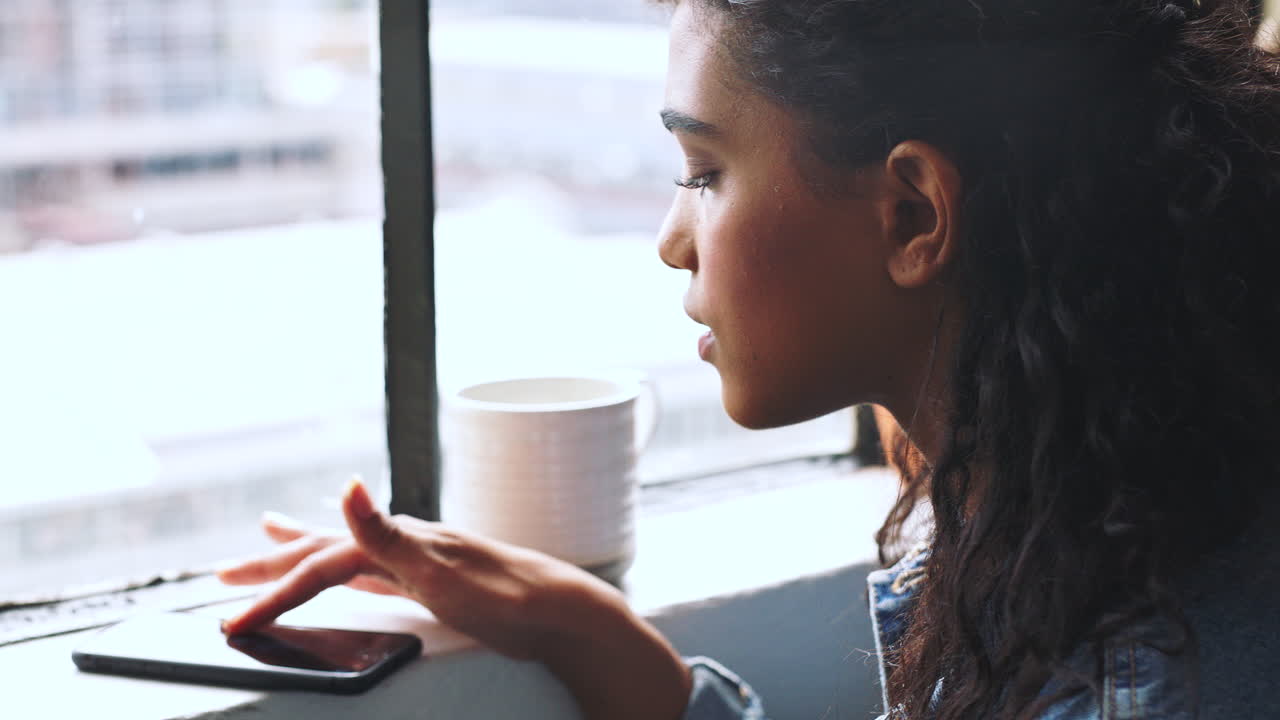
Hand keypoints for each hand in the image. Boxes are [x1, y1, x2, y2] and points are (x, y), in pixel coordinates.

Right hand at [217, 479, 691, 718]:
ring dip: (303, 553)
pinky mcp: (435, 580)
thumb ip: (388, 534)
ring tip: (269, 539)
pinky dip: (347, 569)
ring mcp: (419, 559)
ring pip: (347, 556)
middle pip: (324, 552)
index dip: (274, 592)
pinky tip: (348, 570)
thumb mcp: (441, 570)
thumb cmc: (508, 596)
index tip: (232, 622)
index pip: (320, 567)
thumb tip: (349, 486)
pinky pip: (373, 573)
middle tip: (222, 573)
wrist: (563, 611)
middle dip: (273, 563)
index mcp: (399, 541)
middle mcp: (405, 543)